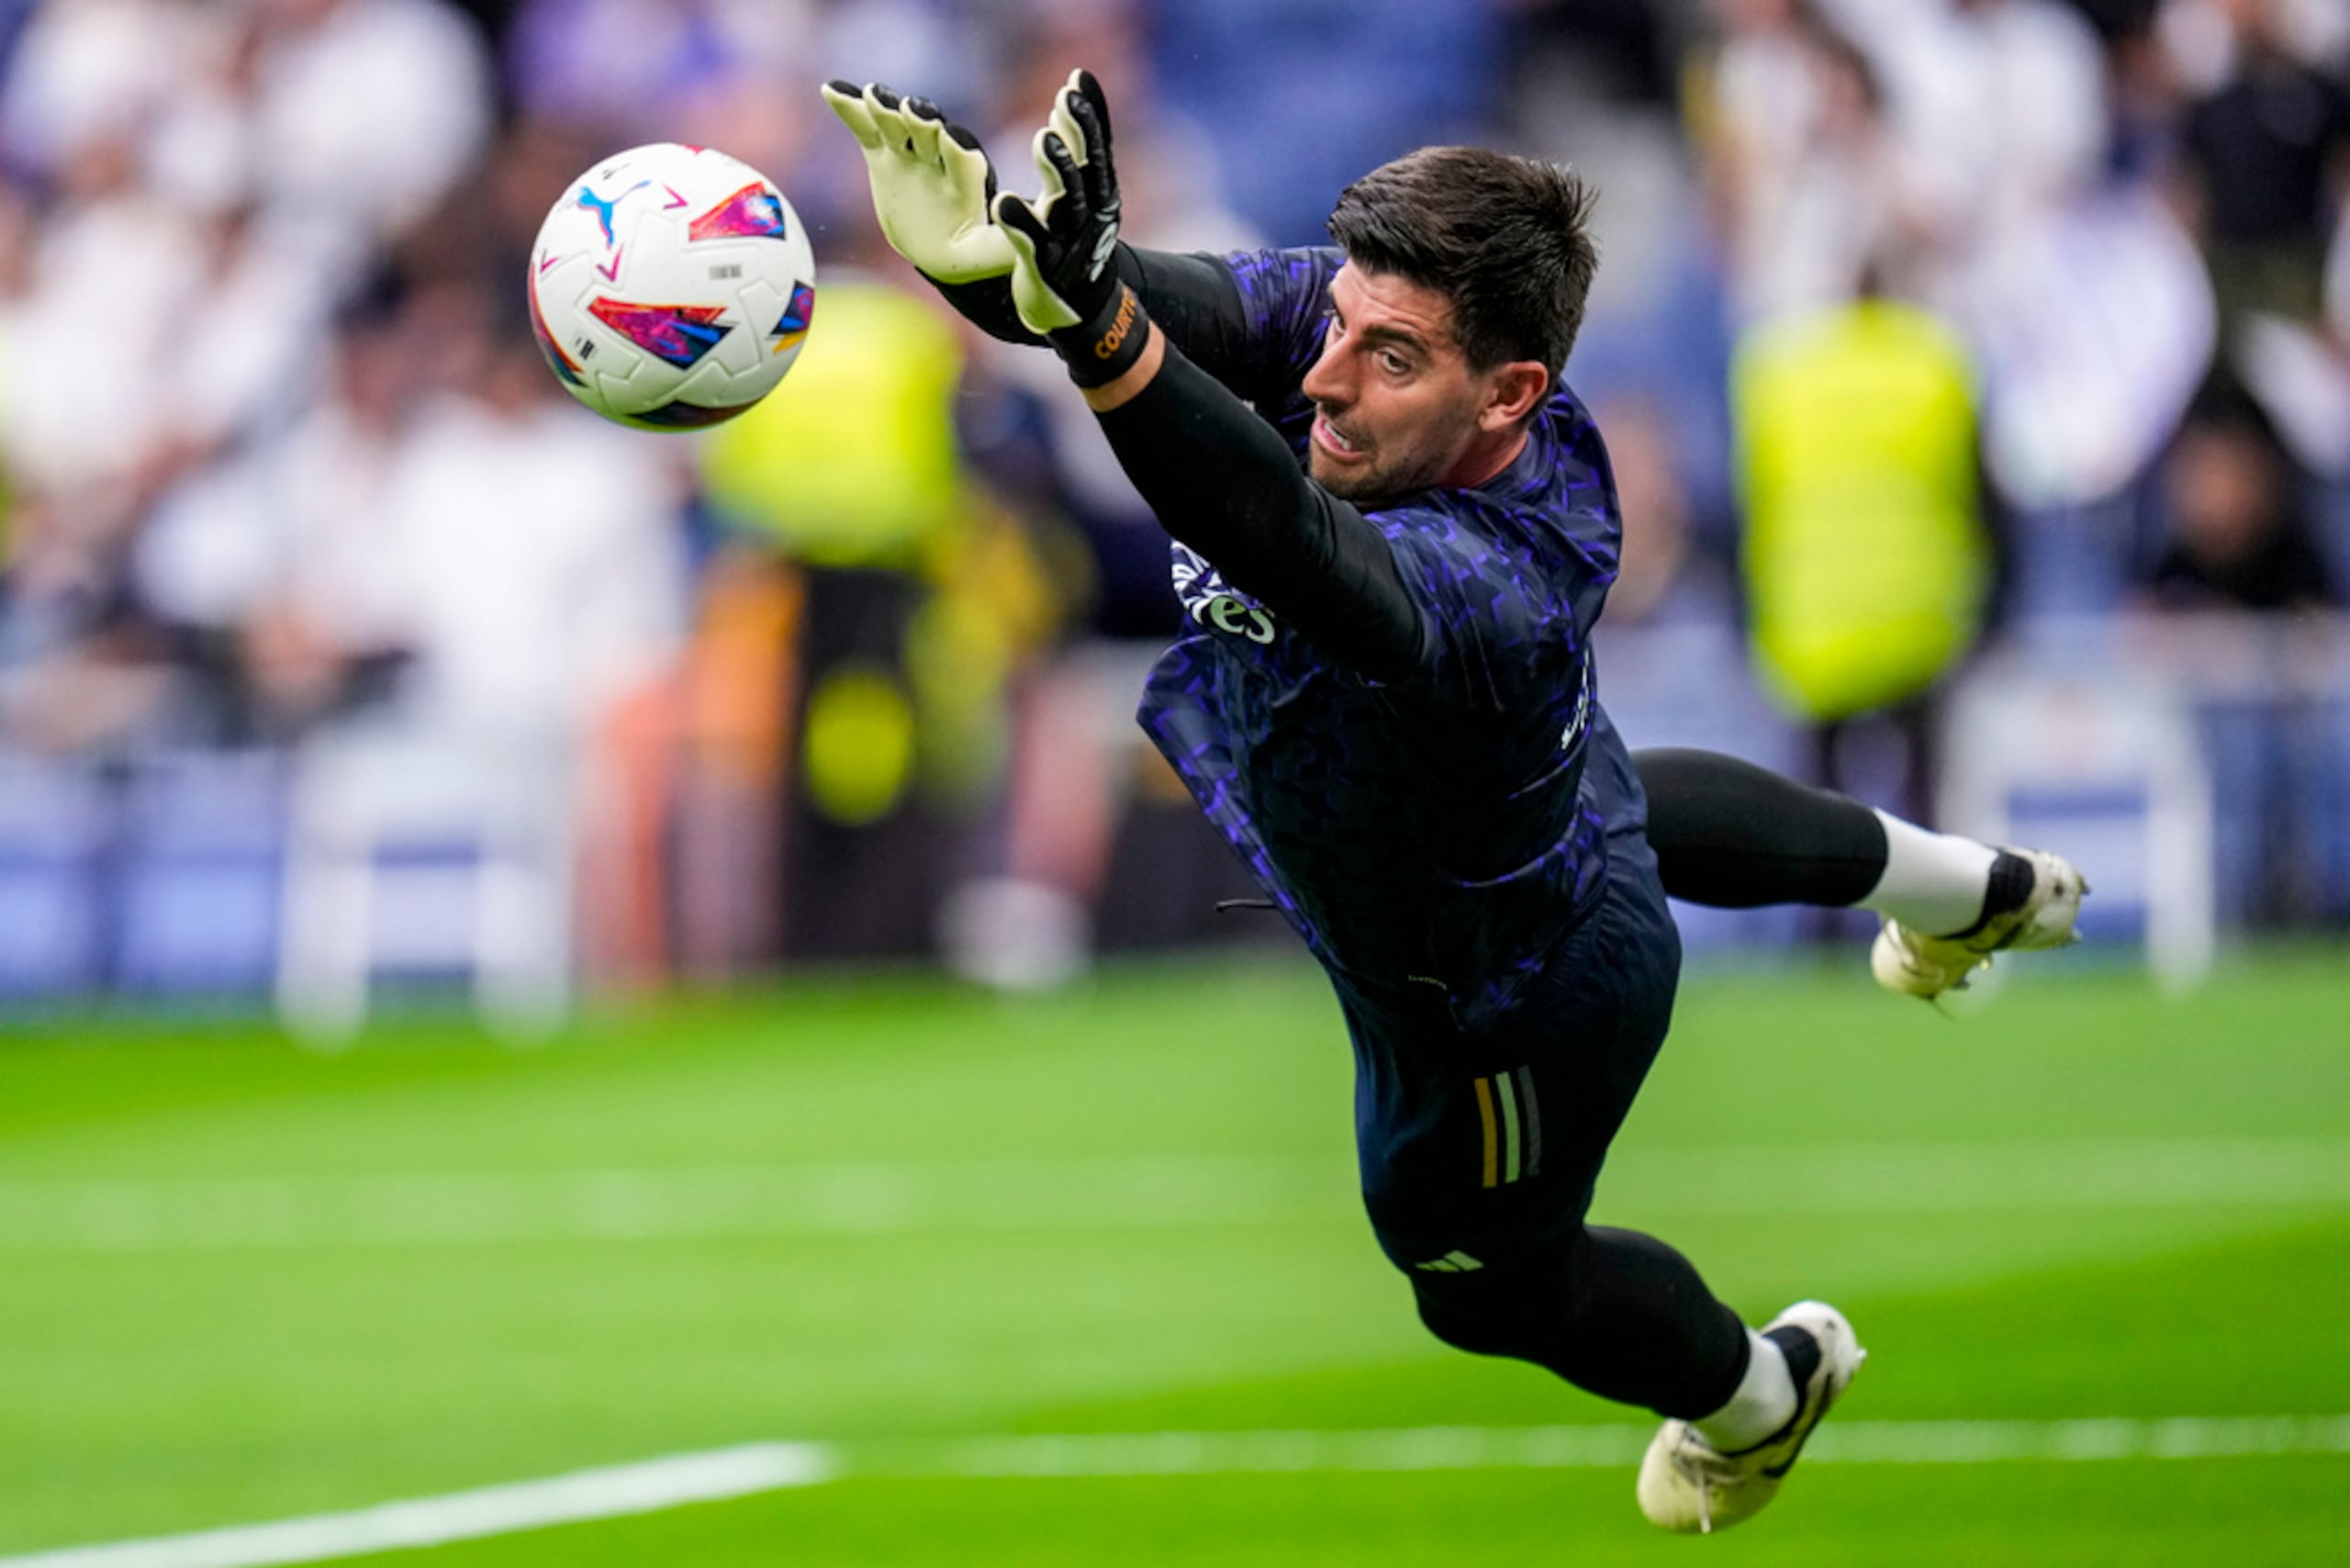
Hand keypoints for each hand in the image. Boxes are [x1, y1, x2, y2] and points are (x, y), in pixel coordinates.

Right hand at [821, 80, 1012, 282]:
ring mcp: (909, 154)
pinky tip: (831, 89)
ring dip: (884, 108)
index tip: (951, 137)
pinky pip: (864, 128)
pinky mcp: (882, 156)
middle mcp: (938, 158)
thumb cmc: (968, 250)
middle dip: (920, 120)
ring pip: (896, 125)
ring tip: (871, 95)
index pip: (963, 159)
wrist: (938, 246)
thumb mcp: (986, 254)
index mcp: (967, 179)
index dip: (957, 148)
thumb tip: (1020, 239)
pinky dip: (850, 108)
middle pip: (929, 132)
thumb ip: (1000, 246)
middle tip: (910, 109)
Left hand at [993, 70, 1145, 385]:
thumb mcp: (1080, 191)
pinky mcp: (1044, 269)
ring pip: (1068, 205)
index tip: (1078, 78)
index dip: (1092, 114)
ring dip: (1059, 171)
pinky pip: (1032, 244)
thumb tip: (1071, 93)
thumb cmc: (1073, 242)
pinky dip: (1021, 223)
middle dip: (1080, 134)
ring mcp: (1071, 244)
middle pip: (1089, 170)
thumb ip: (1075, 148)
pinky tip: (1004, 201)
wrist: (1079, 309)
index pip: (1098, 149)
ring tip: (1044, 139)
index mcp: (1100, 195)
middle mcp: (1092, 217)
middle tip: (1066, 99)